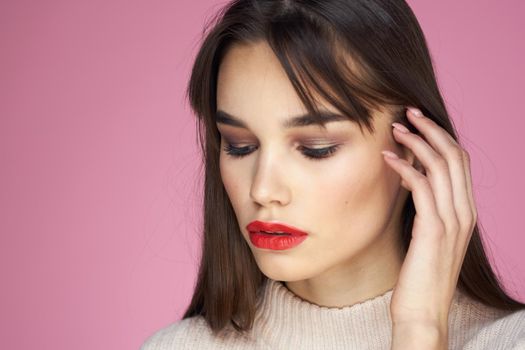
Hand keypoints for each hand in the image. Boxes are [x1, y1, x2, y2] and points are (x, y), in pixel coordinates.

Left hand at [381, 107, 476, 347]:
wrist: (423, 312)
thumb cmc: (420, 275)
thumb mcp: (428, 236)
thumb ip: (426, 208)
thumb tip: (409, 179)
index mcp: (465, 212)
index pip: (460, 162)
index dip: (441, 137)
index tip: (417, 122)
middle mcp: (464, 212)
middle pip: (454, 156)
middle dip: (431, 129)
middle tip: (407, 113)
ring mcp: (452, 221)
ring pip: (440, 166)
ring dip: (416, 142)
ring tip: (394, 129)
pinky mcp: (433, 231)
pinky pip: (422, 187)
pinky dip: (405, 167)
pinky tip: (387, 158)